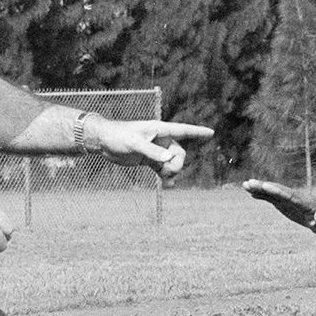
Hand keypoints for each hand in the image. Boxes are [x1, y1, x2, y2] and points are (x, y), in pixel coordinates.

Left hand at [88, 118, 213, 178]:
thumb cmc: (119, 136)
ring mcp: (155, 150)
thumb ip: (152, 152)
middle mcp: (160, 139)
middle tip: (167, 172)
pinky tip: (168, 184)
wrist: (104, 141)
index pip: (183, 130)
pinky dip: (166, 176)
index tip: (211, 133)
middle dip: (177, 164)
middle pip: (179, 153)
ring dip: (171, 172)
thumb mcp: (135, 143)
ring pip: (172, 162)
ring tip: (166, 181)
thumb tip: (168, 159)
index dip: (197, 132)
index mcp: (160, 130)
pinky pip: (162, 168)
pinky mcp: (149, 159)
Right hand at [241, 179, 315, 234]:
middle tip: (249, 182)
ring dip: (260, 188)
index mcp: (303, 202)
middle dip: (264, 187)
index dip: (278, 191)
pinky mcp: (285, 203)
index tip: (266, 186)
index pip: (289, 196)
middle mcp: (294, 197)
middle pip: (278, 190)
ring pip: (273, 192)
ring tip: (245, 184)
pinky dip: (262, 194)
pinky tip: (251, 192)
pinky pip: (272, 197)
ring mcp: (289, 199)